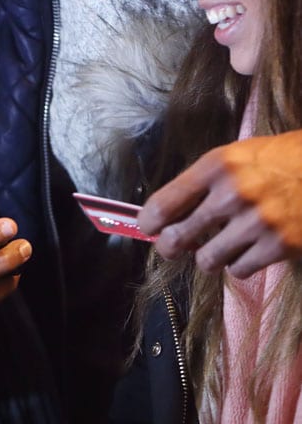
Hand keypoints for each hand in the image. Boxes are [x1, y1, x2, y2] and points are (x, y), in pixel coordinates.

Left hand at [138, 130, 301, 277]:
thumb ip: (202, 181)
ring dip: (206, 257)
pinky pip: (238, 270)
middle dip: (168, 246)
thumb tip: (168, 211)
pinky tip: (244, 250)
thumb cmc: (274, 159)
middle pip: (179, 236)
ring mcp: (257, 222)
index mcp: (217, 166)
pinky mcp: (280, 246)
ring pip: (207, 260)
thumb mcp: (233, 156)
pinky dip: (237, 265)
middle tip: (170, 248)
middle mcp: (233, 194)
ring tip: (215, 247)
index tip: (147, 228)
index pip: (166, 203)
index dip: (149, 222)